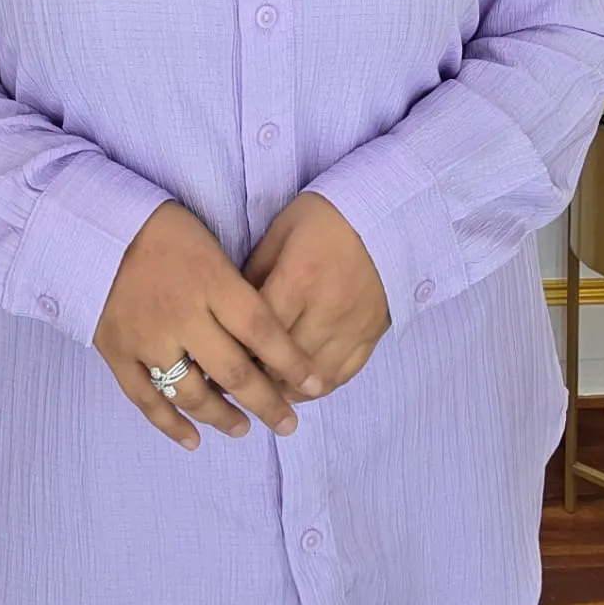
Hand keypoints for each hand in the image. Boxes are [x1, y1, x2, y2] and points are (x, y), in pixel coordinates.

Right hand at [92, 201, 324, 450]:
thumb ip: (233, 290)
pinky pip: (146, 399)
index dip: (291, 362)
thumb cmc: (163, 230)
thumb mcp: (210, 245)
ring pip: (192, 393)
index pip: (261, 330)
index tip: (314, 384)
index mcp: (210, 281)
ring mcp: (147, 338)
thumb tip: (263, 335)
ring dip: (222, 416)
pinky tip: (193, 440)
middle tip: (288, 424)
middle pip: (233, 370)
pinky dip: (170, 425)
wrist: (95, 228)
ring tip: (243, 428)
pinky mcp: (117, 353)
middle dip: (266, 403)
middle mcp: (182, 315)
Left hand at [241, 192, 390, 401]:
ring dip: (284, 388)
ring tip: (265, 387)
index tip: (219, 355)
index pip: (259, 332)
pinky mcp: (370, 337)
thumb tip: (232, 311)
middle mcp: (325, 311)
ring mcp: (351, 329)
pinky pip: (341, 376)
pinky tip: (299, 386)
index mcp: (298, 280)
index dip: (235, 348)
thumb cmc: (325, 218)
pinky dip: (316, 387)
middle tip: (236, 376)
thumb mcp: (281, 231)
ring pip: (311, 379)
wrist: (385, 216)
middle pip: (283, 362)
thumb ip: (256, 272)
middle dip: (256, 374)